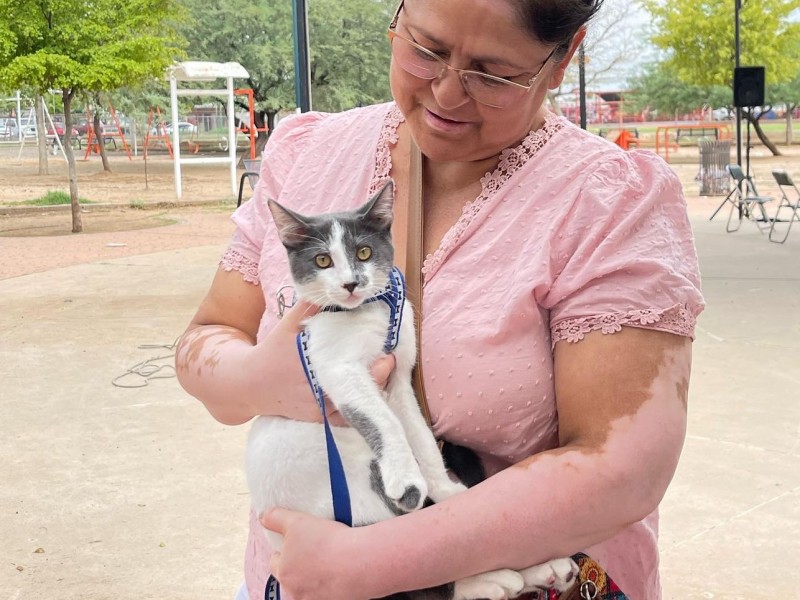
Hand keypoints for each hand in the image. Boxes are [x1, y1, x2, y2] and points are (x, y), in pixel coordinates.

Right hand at [254, 300, 396, 424]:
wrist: (249, 384)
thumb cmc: (274, 350)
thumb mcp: (289, 324)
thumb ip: (312, 306)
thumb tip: (340, 291)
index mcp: (312, 363)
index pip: (353, 365)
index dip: (377, 362)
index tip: (389, 352)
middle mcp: (316, 389)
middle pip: (359, 387)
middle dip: (379, 374)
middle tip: (389, 361)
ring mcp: (318, 408)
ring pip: (355, 403)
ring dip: (372, 390)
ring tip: (382, 373)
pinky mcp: (318, 419)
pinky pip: (346, 417)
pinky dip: (358, 406)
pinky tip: (368, 392)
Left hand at [262, 508, 370, 599]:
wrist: (361, 562)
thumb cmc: (327, 542)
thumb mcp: (297, 521)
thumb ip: (276, 518)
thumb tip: (263, 516)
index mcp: (283, 573)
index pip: (274, 562)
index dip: (284, 551)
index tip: (298, 544)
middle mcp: (295, 592)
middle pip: (292, 577)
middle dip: (300, 566)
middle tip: (316, 550)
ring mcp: (315, 599)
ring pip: (310, 586)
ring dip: (316, 576)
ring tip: (331, 560)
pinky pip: (329, 592)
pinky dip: (333, 583)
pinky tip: (342, 569)